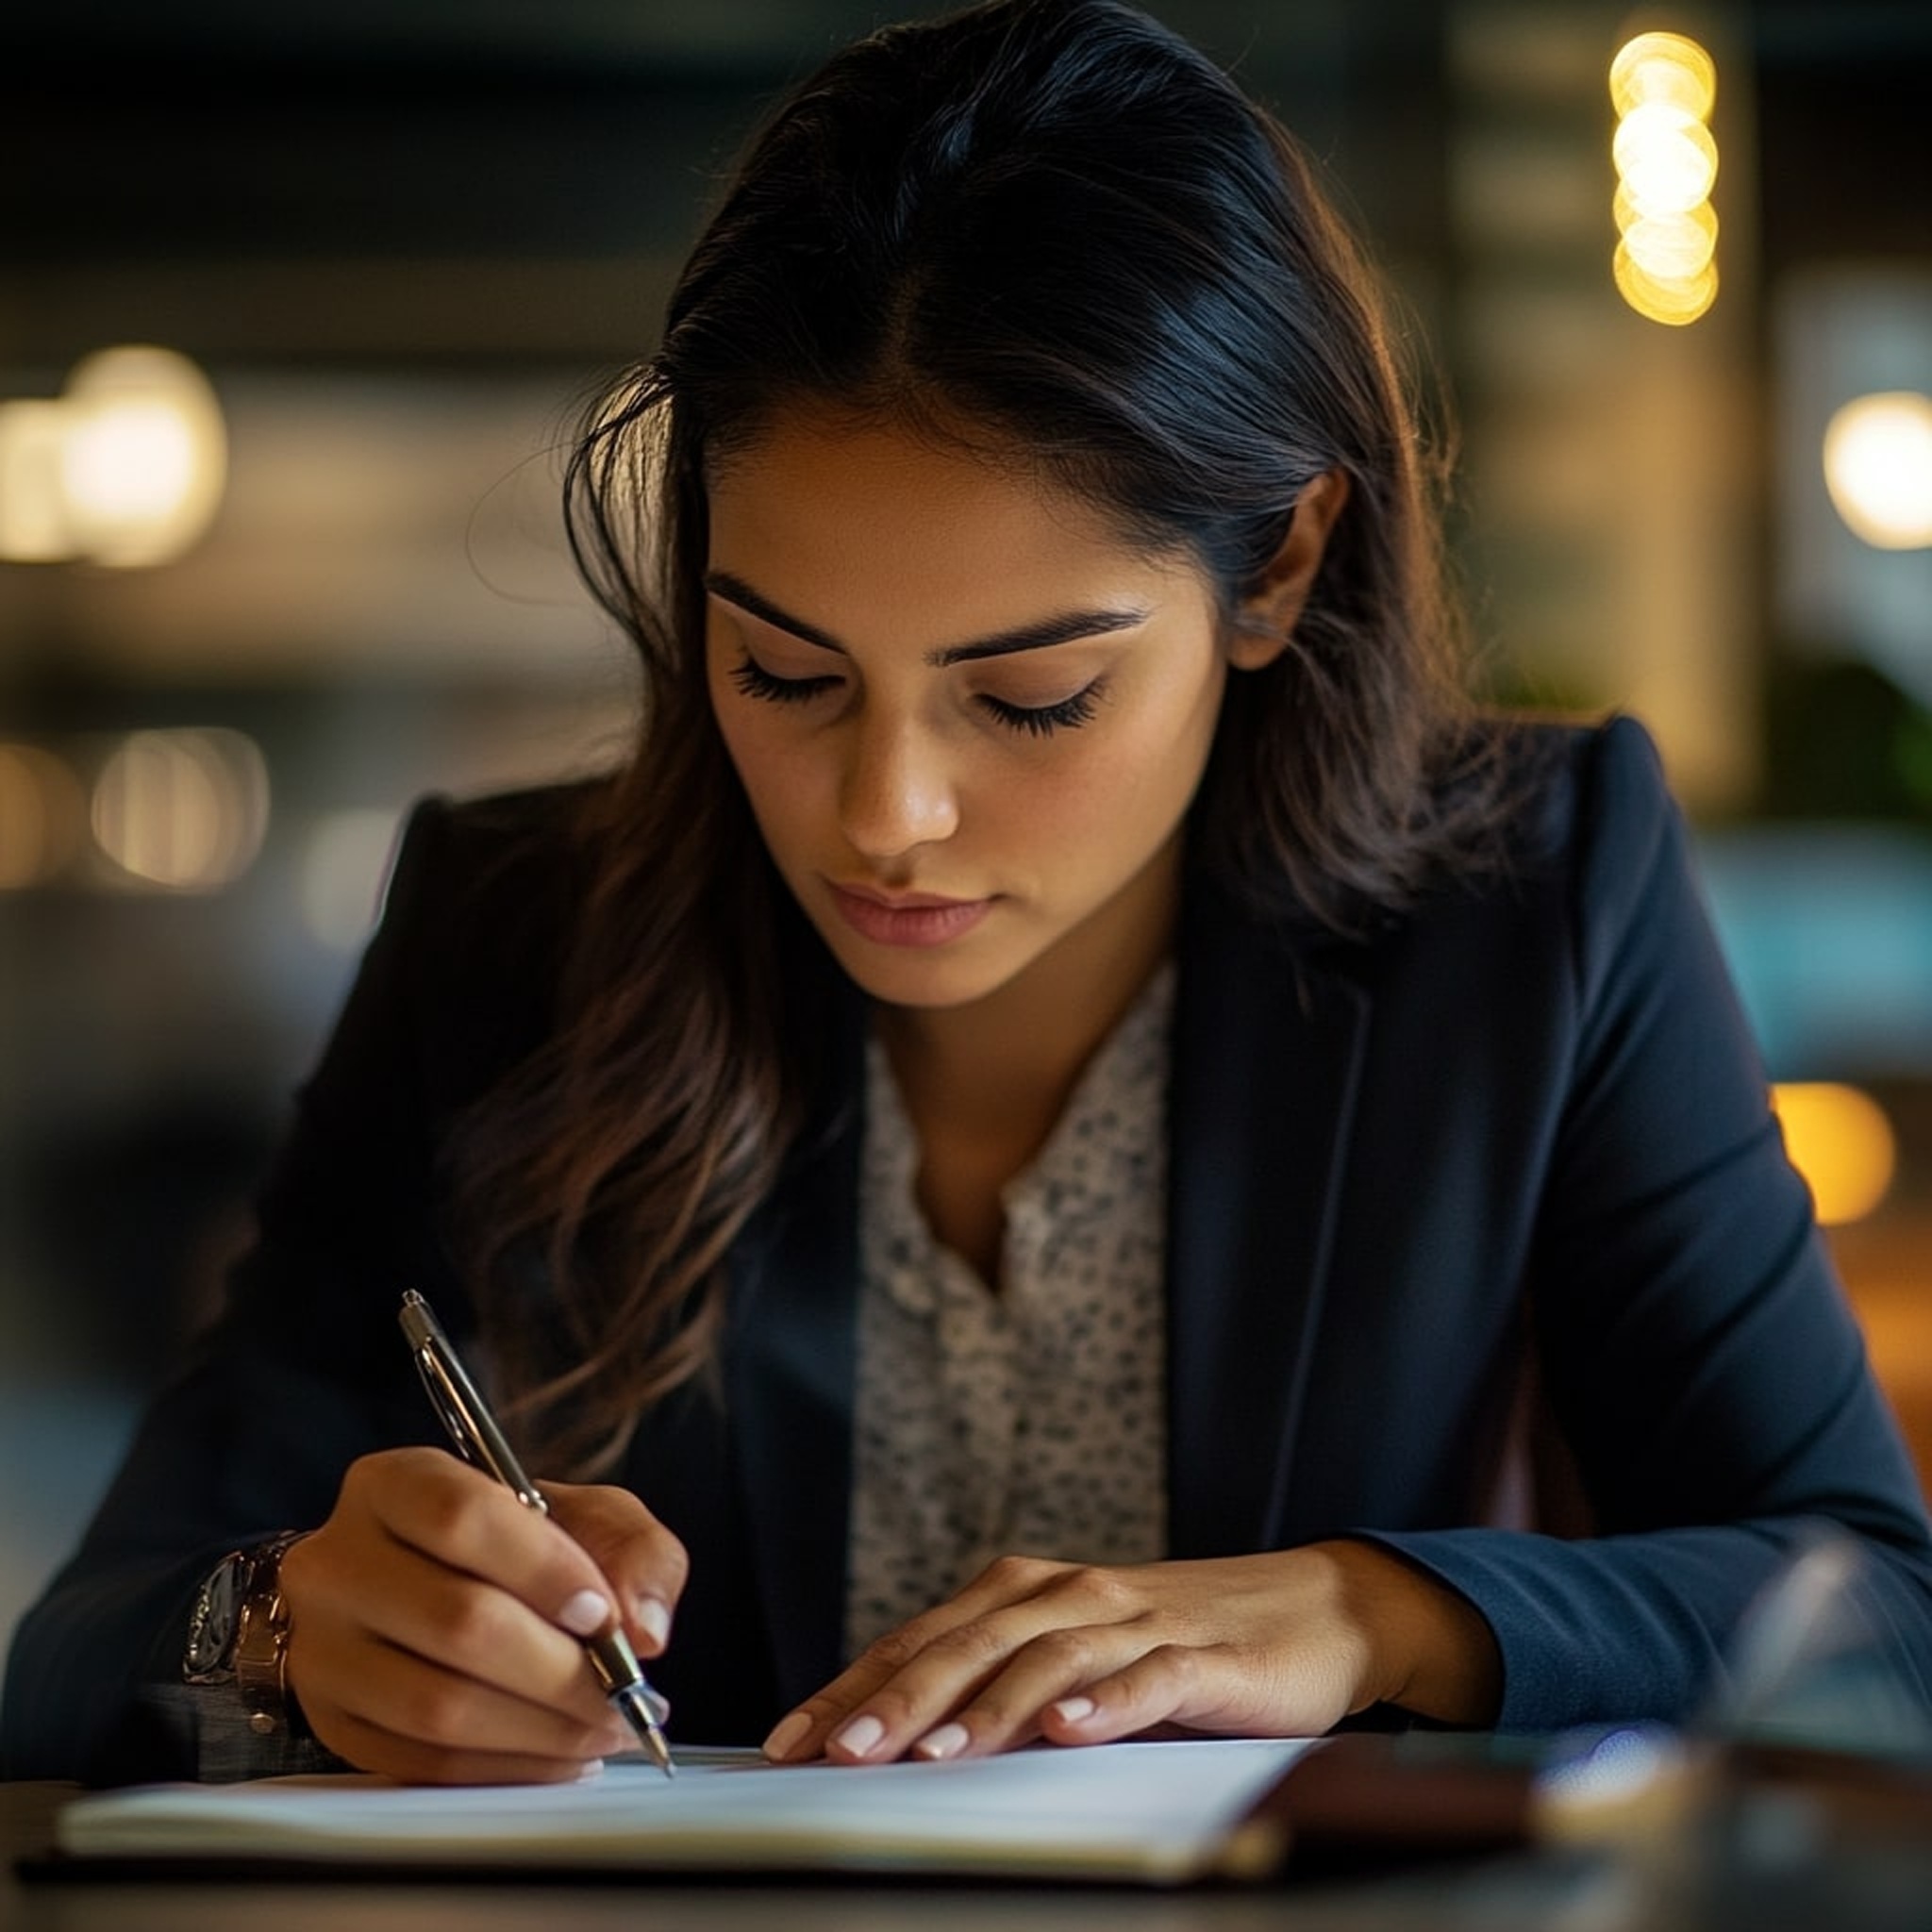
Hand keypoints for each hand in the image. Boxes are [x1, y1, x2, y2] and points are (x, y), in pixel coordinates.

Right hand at [278, 1447, 687, 1783]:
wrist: (433, 1585)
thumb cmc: (517, 1545)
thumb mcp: (586, 1514)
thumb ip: (634, 1550)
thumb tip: (645, 1629)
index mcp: (393, 1483)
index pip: (461, 1517)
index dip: (543, 1569)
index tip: (601, 1613)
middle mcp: (335, 1562)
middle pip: (456, 1621)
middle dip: (560, 1669)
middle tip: (622, 1694)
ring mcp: (319, 1648)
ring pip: (436, 1706)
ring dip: (540, 1729)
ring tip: (602, 1729)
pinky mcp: (329, 1722)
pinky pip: (421, 1763)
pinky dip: (506, 1768)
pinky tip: (558, 1755)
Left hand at [761, 1541, 1499, 1765]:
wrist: (1311, 1609)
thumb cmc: (1177, 1641)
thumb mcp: (1075, 1656)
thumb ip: (998, 1683)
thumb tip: (895, 1737)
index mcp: (1028, 1592)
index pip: (923, 1639)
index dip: (855, 1686)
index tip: (794, 1740)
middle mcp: (1071, 1594)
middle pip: (970, 1643)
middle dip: (898, 1700)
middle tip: (840, 1752)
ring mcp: (1138, 1621)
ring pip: (1046, 1658)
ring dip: (986, 1708)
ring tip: (934, 1755)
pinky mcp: (1203, 1657)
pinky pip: (1148, 1678)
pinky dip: (1106, 1703)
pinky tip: (1070, 1731)